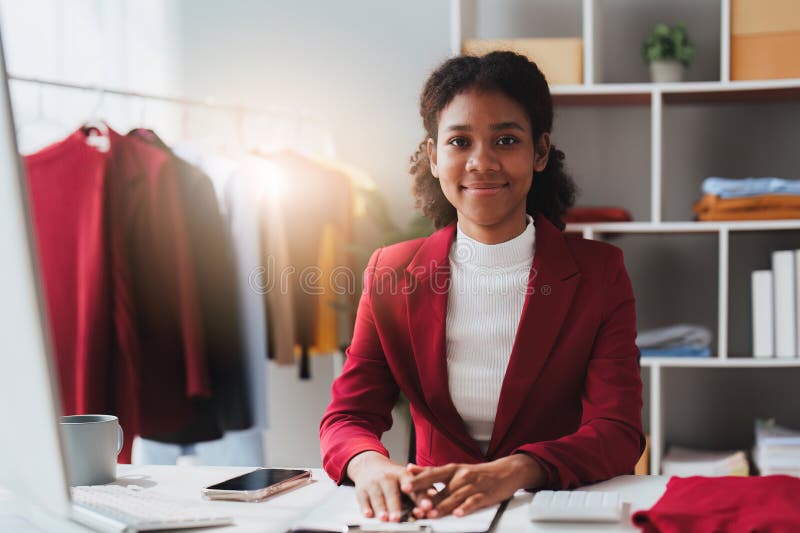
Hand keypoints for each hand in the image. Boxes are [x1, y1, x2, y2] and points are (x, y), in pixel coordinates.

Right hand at [346, 451, 434, 521]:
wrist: (369, 464)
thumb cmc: (392, 475)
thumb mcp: (407, 477)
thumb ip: (421, 488)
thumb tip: (435, 496)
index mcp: (403, 474)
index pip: (412, 486)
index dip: (419, 497)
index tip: (426, 506)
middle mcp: (388, 478)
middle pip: (392, 492)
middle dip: (396, 505)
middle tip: (399, 517)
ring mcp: (374, 483)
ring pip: (378, 496)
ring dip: (381, 508)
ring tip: (385, 518)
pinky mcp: (362, 490)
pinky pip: (363, 499)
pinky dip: (365, 507)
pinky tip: (368, 514)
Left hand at [401, 454, 545, 517]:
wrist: (504, 471)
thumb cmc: (477, 473)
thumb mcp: (454, 468)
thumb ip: (432, 471)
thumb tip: (411, 468)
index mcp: (452, 469)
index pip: (432, 474)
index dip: (418, 480)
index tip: (405, 485)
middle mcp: (461, 475)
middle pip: (441, 487)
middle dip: (427, 496)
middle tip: (416, 505)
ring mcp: (473, 485)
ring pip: (455, 496)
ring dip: (443, 506)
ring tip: (432, 514)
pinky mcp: (484, 494)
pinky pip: (473, 502)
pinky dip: (465, 507)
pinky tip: (458, 513)